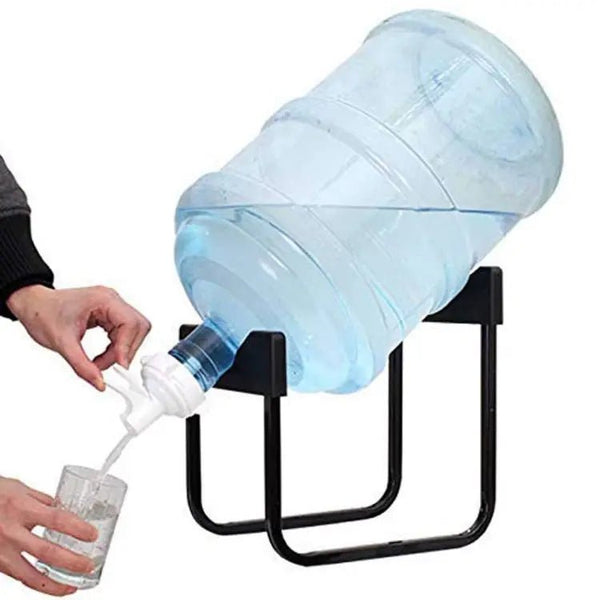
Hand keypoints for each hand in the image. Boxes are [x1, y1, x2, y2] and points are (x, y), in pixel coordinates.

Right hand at [0, 476, 97, 595]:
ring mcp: (0, 550)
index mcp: (21, 508)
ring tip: (71, 587)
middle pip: (47, 552)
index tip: (92, 535)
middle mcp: (10, 532)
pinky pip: (18, 577)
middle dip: (72, 562)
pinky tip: (48, 584)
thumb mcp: (19, 489)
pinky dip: (36, 583)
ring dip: (54, 584)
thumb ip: (42, 501)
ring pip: (30, 575)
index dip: (77, 528)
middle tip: (88, 565)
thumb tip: (65, 509)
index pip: (57, 519)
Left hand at [7, 285, 150, 390]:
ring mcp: (112, 306)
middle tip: (108, 365)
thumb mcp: (62, 343)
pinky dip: (116, 347)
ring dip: (121, 350)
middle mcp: (112, 300)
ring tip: (100, 361)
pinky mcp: (110, 314)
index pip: (130, 323)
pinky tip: (102, 355)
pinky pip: (124, 333)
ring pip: (133, 331)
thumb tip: (99, 382)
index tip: (119, 365)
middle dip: (126, 349)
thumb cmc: (42, 313)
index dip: (127, 346)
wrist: (32, 305)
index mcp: (103, 299)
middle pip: (137, 326)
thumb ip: (82, 365)